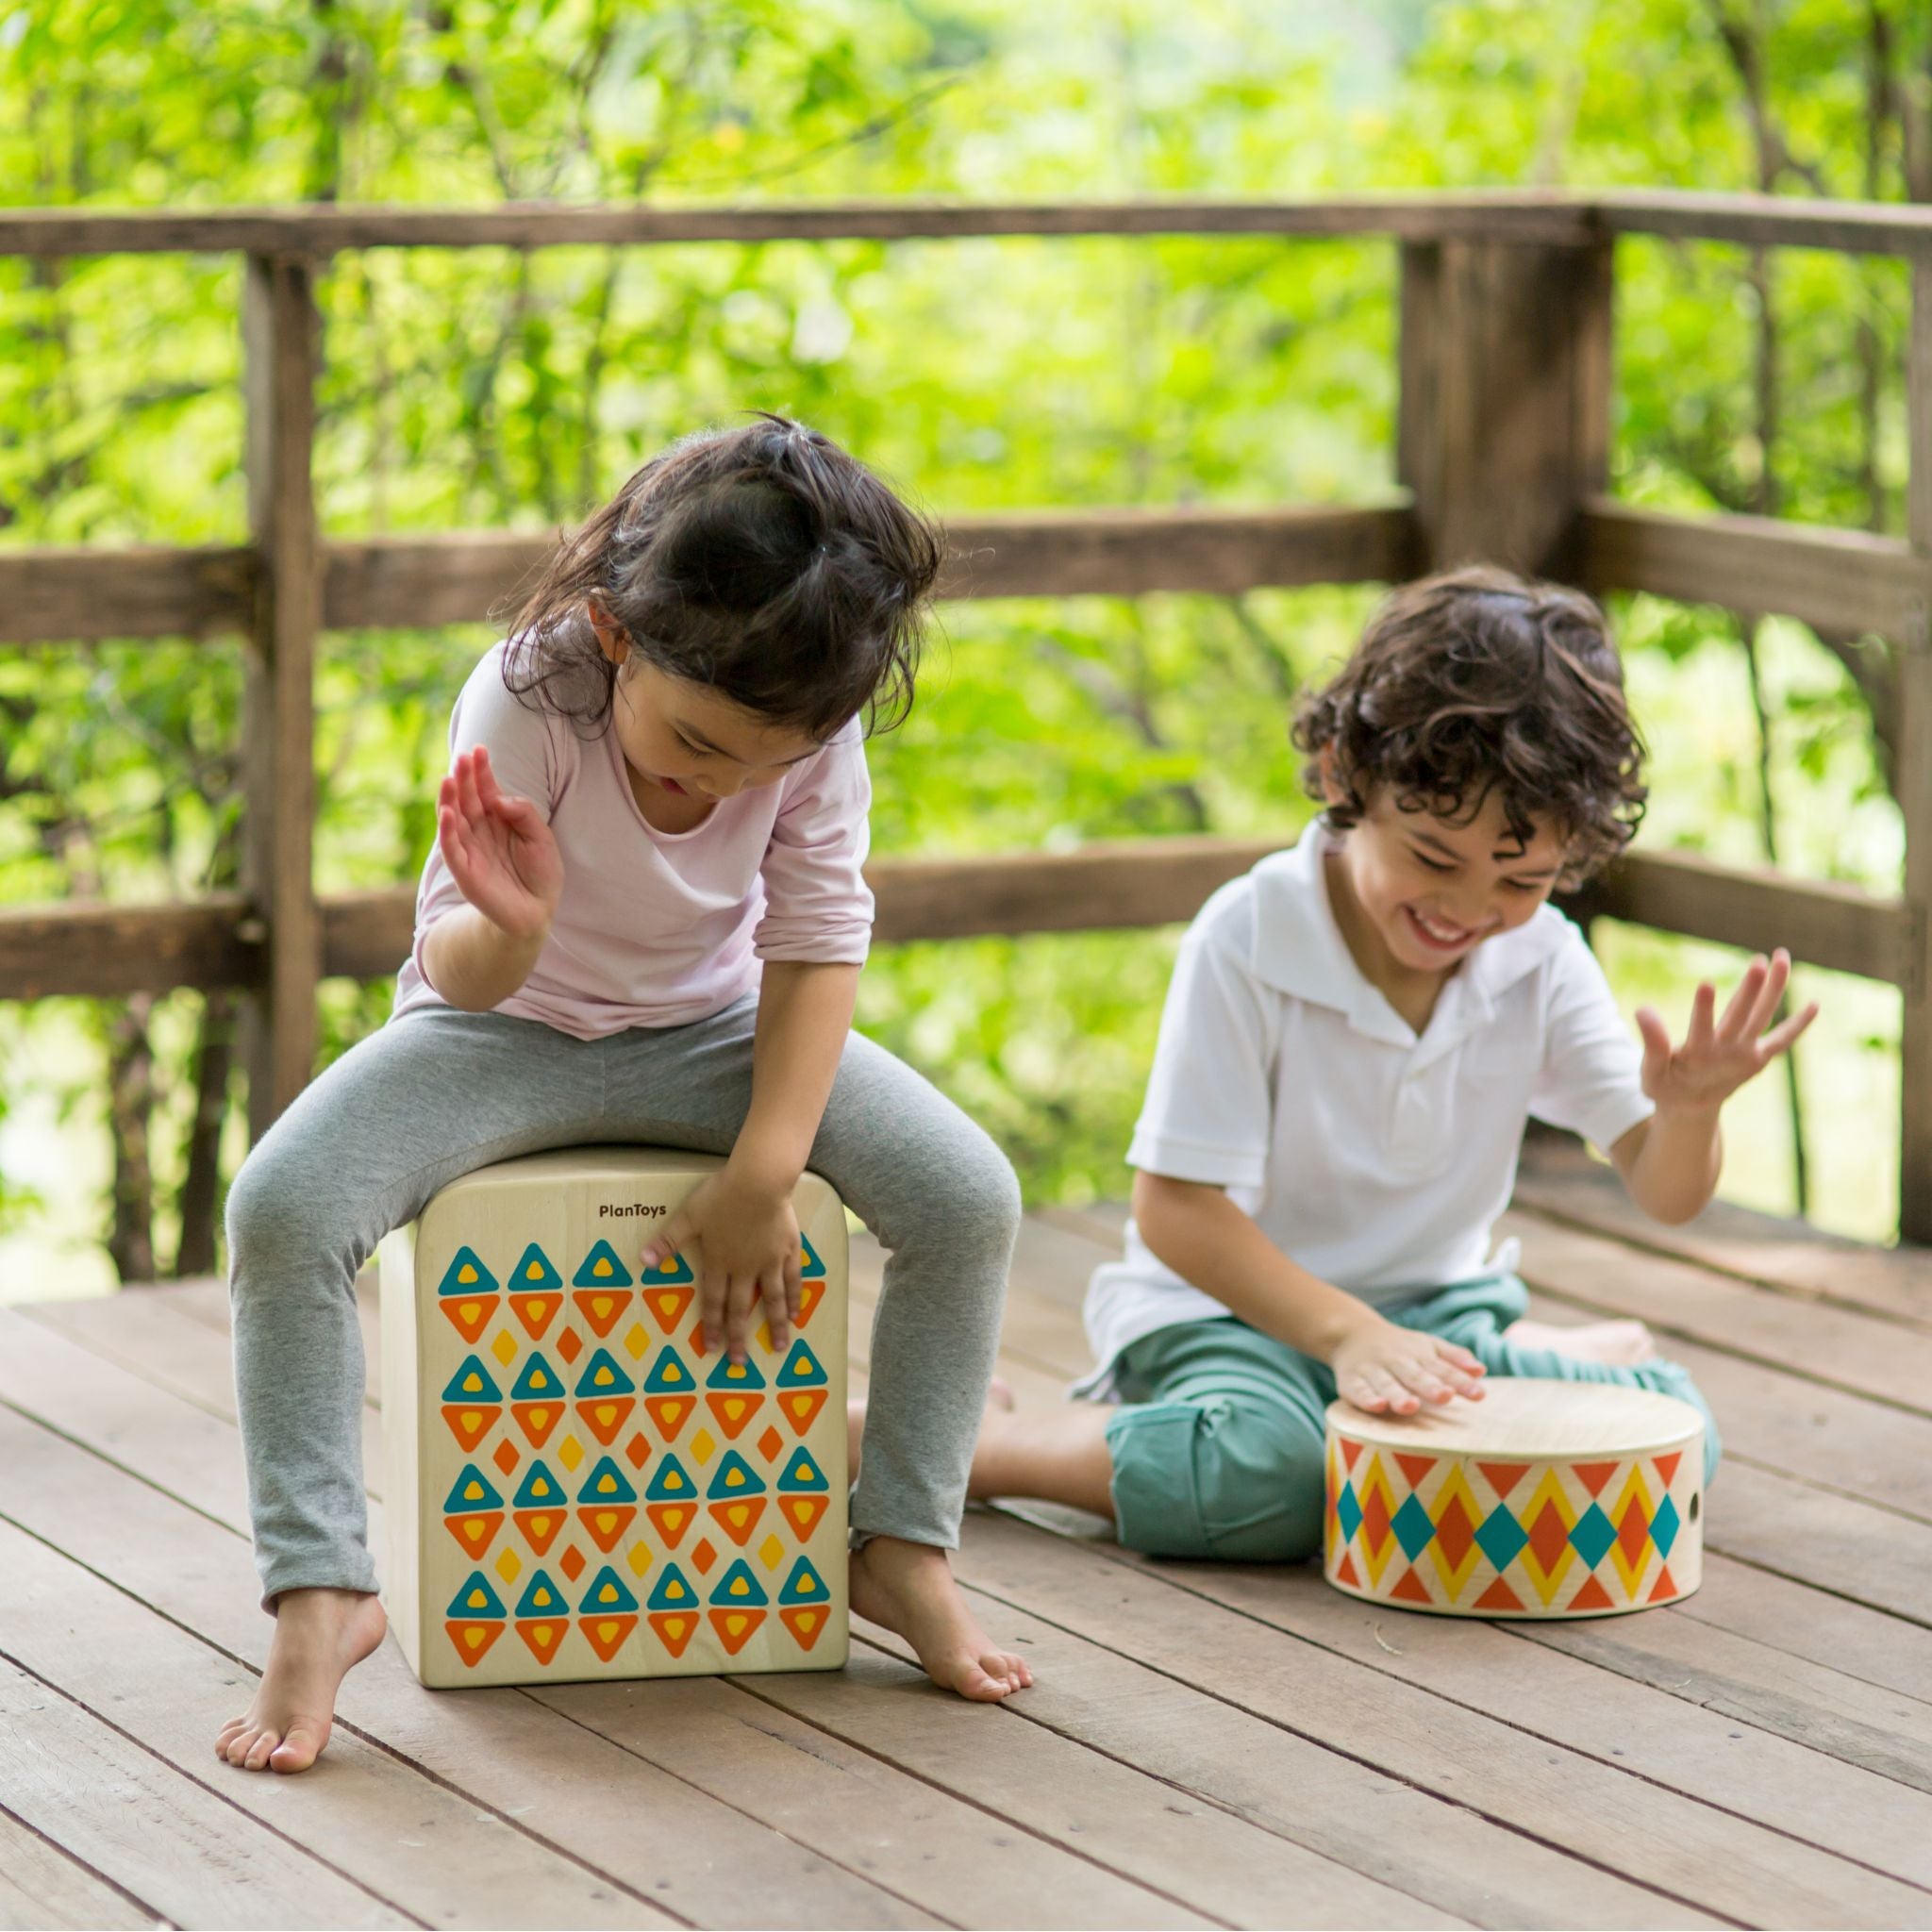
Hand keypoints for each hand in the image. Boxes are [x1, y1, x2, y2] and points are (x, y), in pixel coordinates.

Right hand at [436, 746, 563, 941]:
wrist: (538, 910)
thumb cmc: (541, 872)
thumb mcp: (541, 837)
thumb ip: (523, 813)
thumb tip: (498, 798)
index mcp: (498, 819)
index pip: (486, 790)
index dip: (481, 771)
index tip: (479, 749)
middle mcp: (480, 830)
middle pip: (467, 800)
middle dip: (464, 778)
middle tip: (462, 757)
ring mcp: (470, 849)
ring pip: (454, 819)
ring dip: (450, 799)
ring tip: (449, 779)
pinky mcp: (465, 871)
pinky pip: (452, 849)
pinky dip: (448, 831)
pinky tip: (447, 812)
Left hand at [642, 1167, 802, 1363]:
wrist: (759, 1181)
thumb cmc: (721, 1196)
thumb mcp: (688, 1216)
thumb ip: (668, 1241)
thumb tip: (642, 1262)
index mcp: (719, 1262)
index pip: (714, 1301)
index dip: (712, 1326)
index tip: (712, 1349)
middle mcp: (745, 1268)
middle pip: (742, 1308)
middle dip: (739, 1337)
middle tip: (740, 1362)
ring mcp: (770, 1261)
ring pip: (774, 1300)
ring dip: (775, 1325)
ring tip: (780, 1346)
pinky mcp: (789, 1250)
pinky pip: (793, 1279)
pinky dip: (795, 1298)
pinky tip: (798, 1313)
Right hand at [1332, 1317, 1485, 1415]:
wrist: (1350, 1333)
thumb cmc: (1399, 1347)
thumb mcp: (1428, 1345)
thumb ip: (1454, 1358)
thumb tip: (1481, 1370)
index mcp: (1419, 1355)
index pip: (1443, 1369)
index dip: (1460, 1382)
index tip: (1479, 1394)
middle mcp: (1397, 1362)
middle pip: (1415, 1376)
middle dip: (1429, 1386)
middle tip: (1445, 1396)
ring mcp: (1373, 1371)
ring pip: (1387, 1384)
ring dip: (1398, 1395)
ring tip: (1411, 1406)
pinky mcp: (1351, 1381)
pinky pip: (1359, 1391)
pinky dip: (1366, 1398)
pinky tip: (1377, 1406)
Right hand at [1636, 948, 1817, 1115]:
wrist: (1693, 1110)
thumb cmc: (1666, 1086)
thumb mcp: (1651, 1071)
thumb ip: (1651, 1043)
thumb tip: (1642, 1010)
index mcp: (1698, 1057)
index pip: (1700, 1028)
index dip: (1703, 1008)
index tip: (1705, 983)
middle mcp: (1727, 1054)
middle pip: (1741, 1017)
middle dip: (1750, 989)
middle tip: (1760, 962)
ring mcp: (1747, 1055)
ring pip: (1763, 1017)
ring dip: (1774, 988)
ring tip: (1782, 957)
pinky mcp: (1759, 1057)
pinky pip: (1783, 1039)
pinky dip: (1799, 1025)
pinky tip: (1815, 1005)